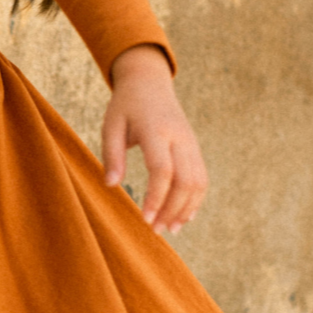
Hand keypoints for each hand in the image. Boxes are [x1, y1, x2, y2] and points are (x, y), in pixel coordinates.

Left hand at [101, 44, 207, 232]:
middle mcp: (179, 137)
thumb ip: (111, 154)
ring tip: (170, 228)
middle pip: (185, 180)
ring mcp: (191, 143)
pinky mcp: (195, 148)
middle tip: (155, 230)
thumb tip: (111, 185)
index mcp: (156, 130)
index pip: (162, 169)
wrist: (150, 82)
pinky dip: (195, 199)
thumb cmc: (126, 106)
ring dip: (186, 208)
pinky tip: (183, 216)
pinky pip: (201, 177)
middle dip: (172, 209)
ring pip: (198, 181)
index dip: (156, 197)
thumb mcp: (111, 125)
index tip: (145, 218)